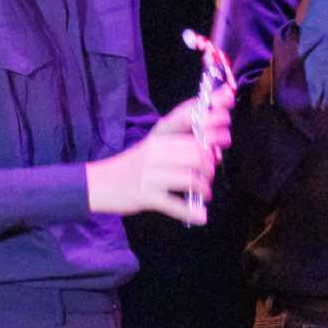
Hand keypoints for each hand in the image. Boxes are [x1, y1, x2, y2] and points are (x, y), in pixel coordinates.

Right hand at [86, 89, 232, 222]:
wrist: (99, 183)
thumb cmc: (135, 164)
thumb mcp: (154, 145)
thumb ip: (182, 141)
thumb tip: (217, 146)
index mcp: (159, 135)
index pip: (187, 115)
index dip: (211, 112)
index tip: (227, 111)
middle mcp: (155, 151)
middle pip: (196, 151)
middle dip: (211, 162)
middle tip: (211, 170)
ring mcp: (150, 174)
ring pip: (190, 178)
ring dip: (204, 187)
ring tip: (204, 192)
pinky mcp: (146, 196)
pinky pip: (175, 204)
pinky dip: (191, 212)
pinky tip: (201, 216)